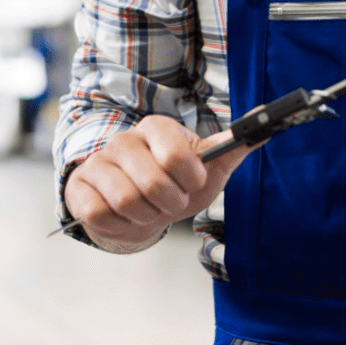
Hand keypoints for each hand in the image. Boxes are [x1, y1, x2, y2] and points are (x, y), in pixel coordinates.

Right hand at [63, 116, 250, 252]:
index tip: (192, 182)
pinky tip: (124, 216)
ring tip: (148, 209)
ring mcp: (98, 163)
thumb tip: (265, 118)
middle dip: (170, 204)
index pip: (178, 154)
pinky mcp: (79, 189)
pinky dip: (120, 225)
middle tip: (171, 201)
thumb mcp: (208, 166)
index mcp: (157, 128)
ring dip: (147, 217)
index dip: (191, 179)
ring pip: (127, 202)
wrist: (137, 207)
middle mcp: (123, 140)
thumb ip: (235, 144)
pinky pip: (101, 215)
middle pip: (153, 184)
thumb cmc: (175, 184)